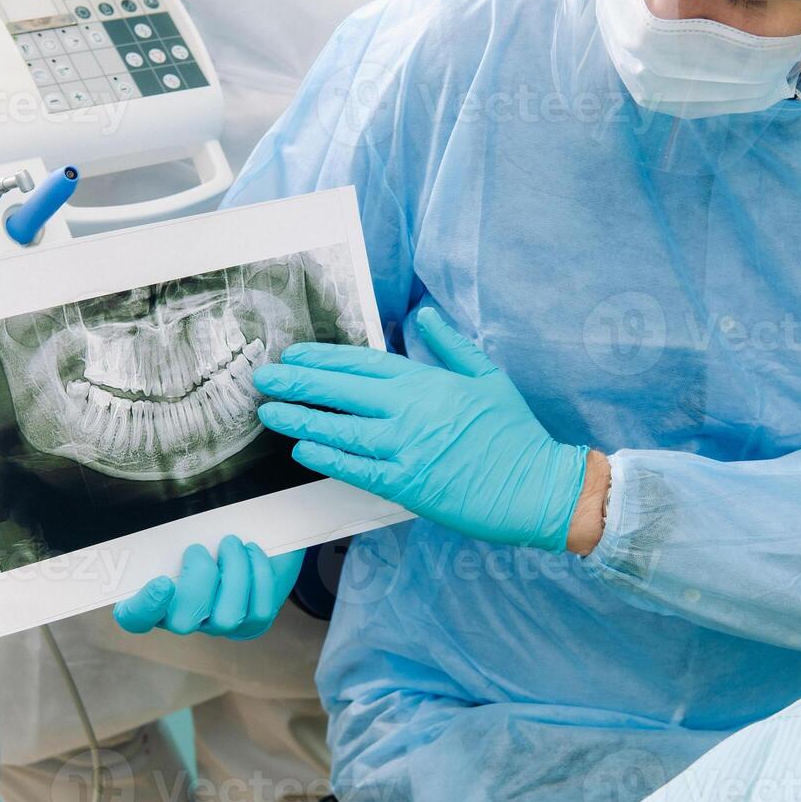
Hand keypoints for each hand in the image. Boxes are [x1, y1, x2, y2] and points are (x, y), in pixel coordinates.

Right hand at [113, 536, 302, 640]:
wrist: (250, 538)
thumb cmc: (207, 532)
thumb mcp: (185, 529)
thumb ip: (172, 534)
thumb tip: (167, 521)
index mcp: (154, 593)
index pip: (135, 618)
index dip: (145, 608)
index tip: (162, 582)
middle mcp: (184, 616)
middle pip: (182, 622)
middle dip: (197, 581)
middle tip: (200, 549)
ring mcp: (217, 624)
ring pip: (226, 617)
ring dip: (233, 572)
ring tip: (231, 542)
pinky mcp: (250, 623)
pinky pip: (256, 610)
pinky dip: (258, 574)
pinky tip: (251, 551)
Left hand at [254, 307, 589, 551]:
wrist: (535, 486)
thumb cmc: (515, 433)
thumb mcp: (488, 376)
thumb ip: (450, 345)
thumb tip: (424, 314)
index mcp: (428, 382)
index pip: (363, 363)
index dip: (323, 358)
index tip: (294, 355)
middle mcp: (410, 411)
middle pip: (341, 392)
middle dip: (298, 383)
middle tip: (264, 378)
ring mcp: (406, 449)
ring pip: (340, 430)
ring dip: (301, 419)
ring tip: (269, 413)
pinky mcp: (407, 485)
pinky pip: (356, 469)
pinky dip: (327, 457)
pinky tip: (302, 449)